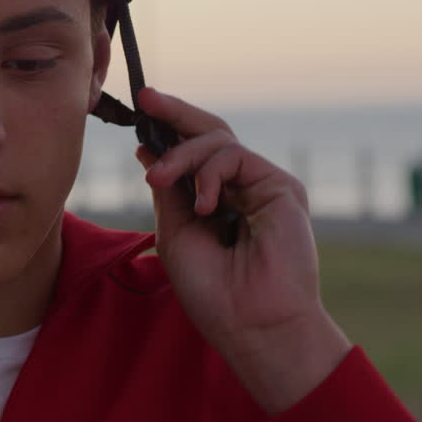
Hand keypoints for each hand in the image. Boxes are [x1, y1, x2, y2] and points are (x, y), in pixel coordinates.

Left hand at [134, 88, 350, 413]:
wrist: (249, 323)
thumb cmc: (212, 290)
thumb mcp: (176, 232)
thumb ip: (169, 189)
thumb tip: (147, 148)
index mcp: (216, 201)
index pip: (193, 154)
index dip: (168, 130)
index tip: (140, 112)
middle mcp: (241, 189)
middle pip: (210, 134)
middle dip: (175, 113)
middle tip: (146, 98)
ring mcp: (262, 186)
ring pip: (218, 141)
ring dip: (181, 155)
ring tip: (159, 180)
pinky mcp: (282, 187)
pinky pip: (236, 156)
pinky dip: (210, 172)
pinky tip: (204, 204)